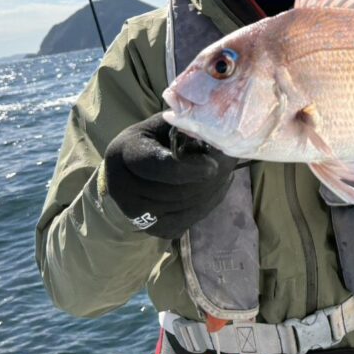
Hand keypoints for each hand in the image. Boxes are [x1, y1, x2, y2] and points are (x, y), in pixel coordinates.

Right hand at [103, 113, 235, 238]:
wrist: (129, 173)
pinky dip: (209, 203)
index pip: (160, 167)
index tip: (213, 164)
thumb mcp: (161, 126)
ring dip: (212, 190)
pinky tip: (217, 186)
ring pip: (187, 207)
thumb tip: (212, 127)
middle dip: (209, 179)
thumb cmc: (152, 142)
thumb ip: (183, 124)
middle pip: (177, 192)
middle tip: (230, 164)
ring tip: (225, 172)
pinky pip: (190, 218)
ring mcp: (137, 214)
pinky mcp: (154, 229)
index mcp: (125, 154)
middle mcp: (124, 188)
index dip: (190, 169)